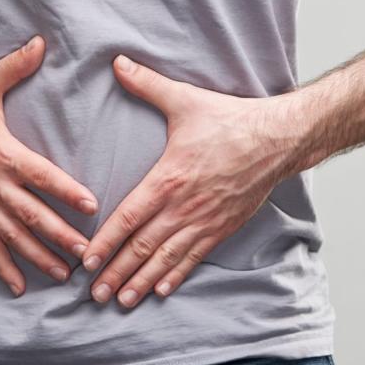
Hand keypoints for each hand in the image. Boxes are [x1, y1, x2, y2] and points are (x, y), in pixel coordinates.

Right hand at [0, 35, 98, 296]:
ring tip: (64, 274)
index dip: (66, 191)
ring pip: (13, 237)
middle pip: (32, 215)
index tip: (91, 205)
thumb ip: (17, 65)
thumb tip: (43, 41)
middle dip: (61, 236)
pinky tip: (17, 286)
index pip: (42, 176)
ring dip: (39, 257)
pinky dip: (2, 267)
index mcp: (3, 153)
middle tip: (88, 253)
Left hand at [81, 54, 307, 307]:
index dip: (105, 243)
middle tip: (95, 295)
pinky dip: (176, 276)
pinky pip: (194, 258)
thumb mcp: (185, 100)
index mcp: (168, 179)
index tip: (86, 262)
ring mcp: (204, 221)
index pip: (127, 218)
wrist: (278, 139)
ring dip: (141, 282)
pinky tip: (161, 291)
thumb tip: (117, 63)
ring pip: (166, 259)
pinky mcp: (222, 227)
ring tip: (121, 302)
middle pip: (142, 248)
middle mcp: (183, 207)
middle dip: (116, 273)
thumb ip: (147, 84)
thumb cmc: (230, 120)